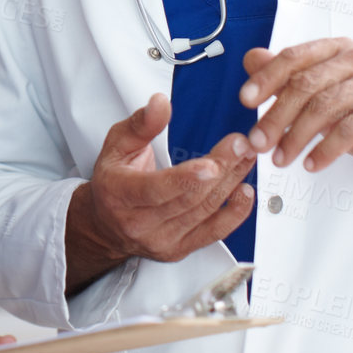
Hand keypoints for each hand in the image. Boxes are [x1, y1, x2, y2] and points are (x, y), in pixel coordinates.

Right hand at [67, 93, 255, 291]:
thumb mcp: (116, 145)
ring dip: (231, 182)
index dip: (185, 179)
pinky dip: (235, 212)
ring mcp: (162, 240)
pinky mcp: (180, 249)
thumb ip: (140, 124)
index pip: (154, 190)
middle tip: (240, 144)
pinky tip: (246, 192)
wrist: (106, 226)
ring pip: (205, 211)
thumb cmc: (112, 183)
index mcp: (120, 195)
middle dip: (220, 169)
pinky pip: (214, 233)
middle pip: (188, 198)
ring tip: (246, 156)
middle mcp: (140, 223)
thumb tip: (160, 103)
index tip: (212, 165)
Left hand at [241, 39, 352, 188]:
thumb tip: (251, 59)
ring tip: (281, 159)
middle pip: (305, 85)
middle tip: (258, 142)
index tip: (245, 101)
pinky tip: (312, 163)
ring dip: (295, 137)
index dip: (266, 78)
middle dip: (275, 116)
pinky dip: (325, 149)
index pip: (294, 57)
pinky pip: (348, 129)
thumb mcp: (323, 99)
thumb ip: (288, 79)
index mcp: (339, 50)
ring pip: (323, 107)